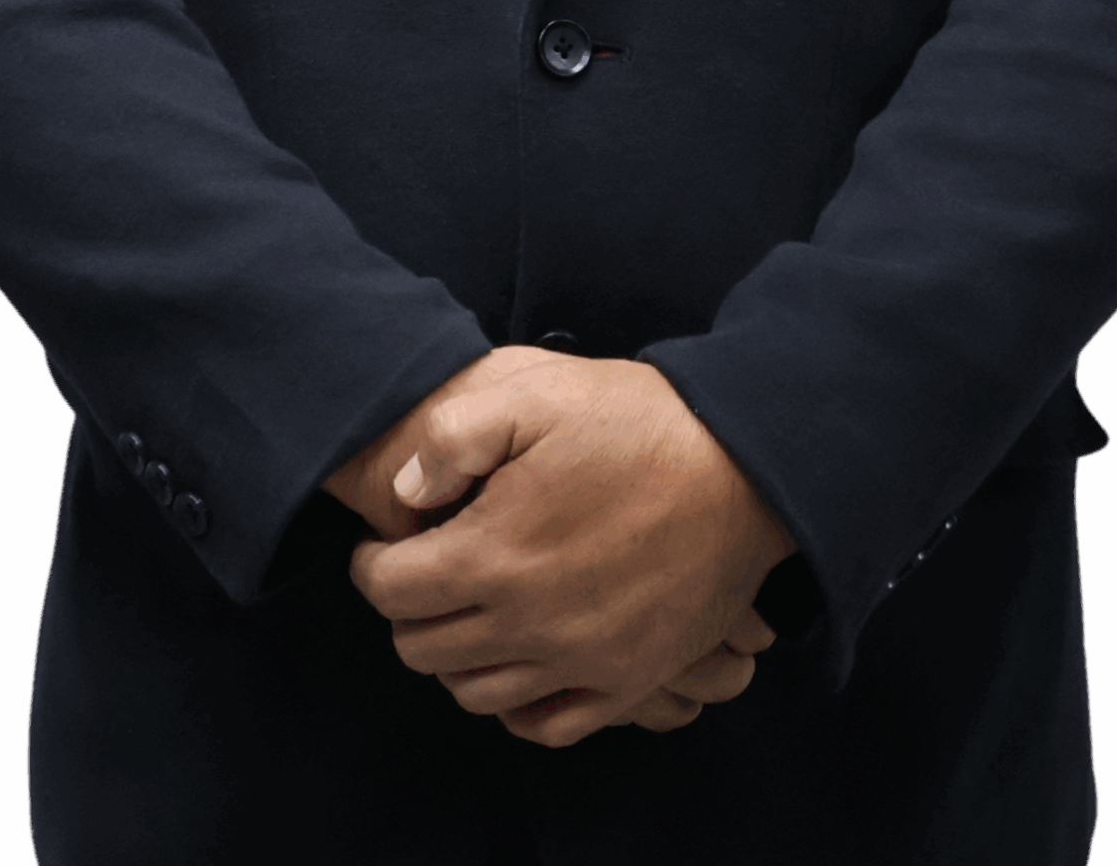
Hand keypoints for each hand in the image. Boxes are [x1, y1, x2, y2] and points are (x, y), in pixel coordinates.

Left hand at [348, 353, 792, 746]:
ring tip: (470, 607)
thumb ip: (454, 437)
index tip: (386, 543)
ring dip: (456, 655)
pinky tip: (520, 661)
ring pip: (476, 693)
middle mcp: (531, 624)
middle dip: (408, 610)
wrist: (744, 465)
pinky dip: (517, 705)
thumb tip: (406, 494)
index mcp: (496, 555)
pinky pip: (548, 724)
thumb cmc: (638, 422)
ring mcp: (583, 661)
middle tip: (425, 570)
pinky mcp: (628, 679)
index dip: (373, 564)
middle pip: (424, 650)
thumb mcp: (538, 392)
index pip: (391, 592)